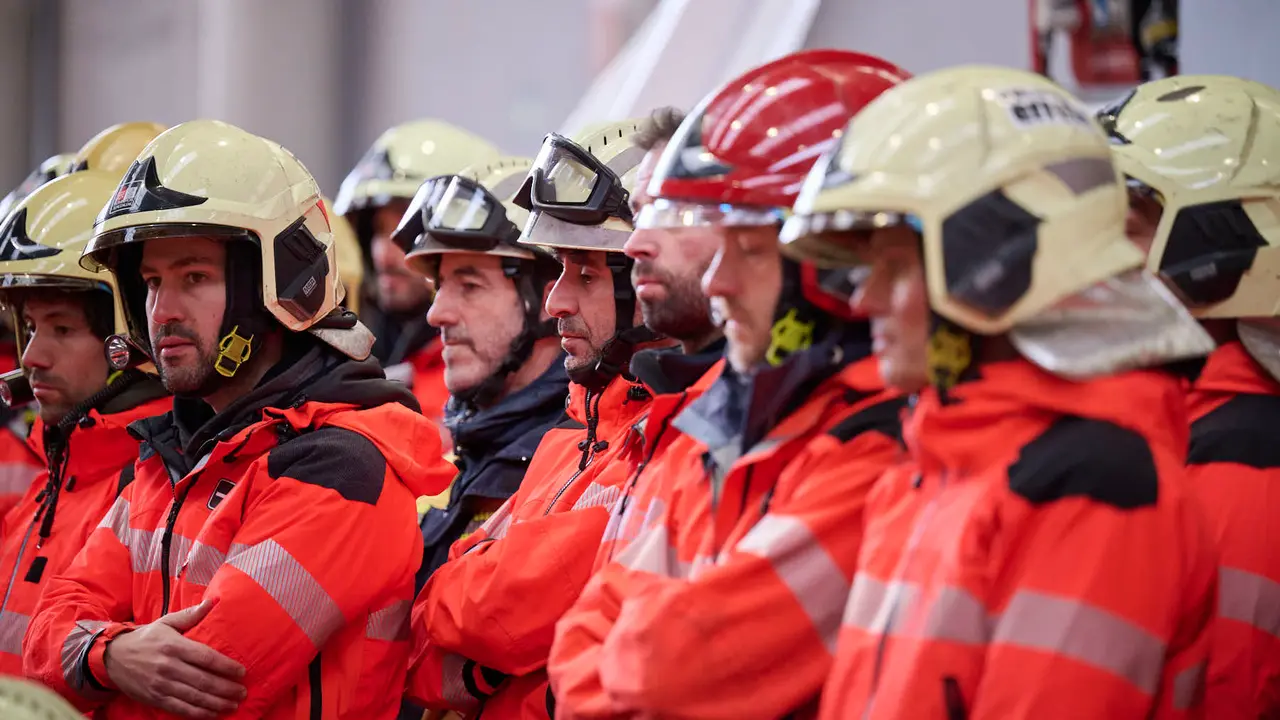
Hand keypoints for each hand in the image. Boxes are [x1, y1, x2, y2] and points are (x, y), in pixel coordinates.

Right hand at [104, 599, 246, 718]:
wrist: (112, 657)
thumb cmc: (146, 638)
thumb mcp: (167, 622)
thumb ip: (191, 615)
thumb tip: (213, 601)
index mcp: (174, 646)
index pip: (207, 658)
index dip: (226, 666)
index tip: (242, 672)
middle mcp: (168, 666)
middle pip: (204, 680)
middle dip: (226, 688)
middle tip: (242, 692)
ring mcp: (161, 684)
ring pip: (195, 697)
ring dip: (217, 703)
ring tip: (233, 704)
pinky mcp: (154, 698)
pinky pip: (180, 708)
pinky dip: (199, 713)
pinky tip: (213, 713)